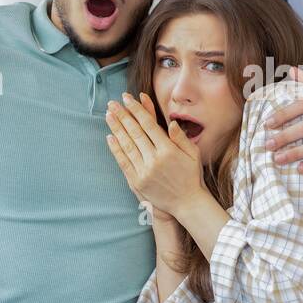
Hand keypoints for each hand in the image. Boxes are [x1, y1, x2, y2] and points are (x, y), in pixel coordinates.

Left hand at [105, 92, 204, 218]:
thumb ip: (181, 138)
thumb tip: (170, 122)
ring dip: (116, 128)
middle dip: (122, 115)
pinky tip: (110, 137)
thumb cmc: (191, 177)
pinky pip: (124, 162)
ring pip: (127, 145)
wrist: (187, 204)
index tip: (128, 98)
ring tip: (108, 115)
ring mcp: (144, 171)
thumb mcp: (193, 154)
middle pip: (135, 132)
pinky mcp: (137, 182)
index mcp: (169, 150)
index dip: (137, 110)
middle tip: (112, 103)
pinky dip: (116, 149)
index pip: (148, 124)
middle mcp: (155, 159)